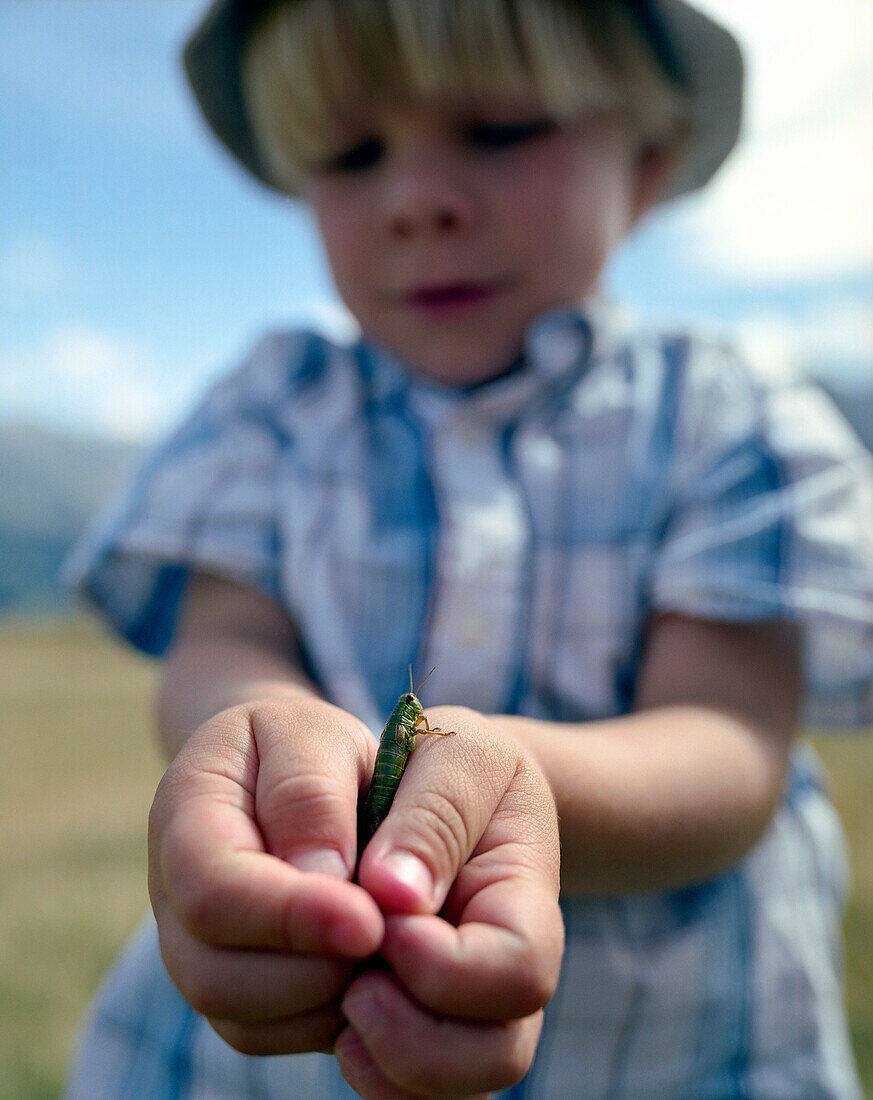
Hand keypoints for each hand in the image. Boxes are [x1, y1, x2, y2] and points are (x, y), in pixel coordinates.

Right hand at [147, 697, 382, 1053]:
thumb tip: (318, 877)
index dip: (288, 915)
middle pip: (214, 974)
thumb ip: (310, 793)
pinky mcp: (236, 993)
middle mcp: (173, 895)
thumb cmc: (310, 745)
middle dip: (313, 968)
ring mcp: (196, 951)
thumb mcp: (315, 734)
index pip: (211, 889)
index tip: (370, 920)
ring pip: (243, 1020)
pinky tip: (377, 971)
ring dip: (327, 999)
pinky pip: (273, 1037)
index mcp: (184, 811)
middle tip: (393, 937)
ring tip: (391, 947)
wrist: (296, 769)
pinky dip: (330, 1019)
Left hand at [336, 706, 563, 1098]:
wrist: (440, 788)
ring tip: (342, 997)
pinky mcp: (417, 1023)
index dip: (447, 966)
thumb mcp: (454, 751)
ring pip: (446, 1088)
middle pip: (496, 1056)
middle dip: (415, 1038)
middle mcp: (506, 970)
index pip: (520, 971)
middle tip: (356, 982)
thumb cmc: (448, 760)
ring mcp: (467, 1007)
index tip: (383, 919)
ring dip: (383, 1059)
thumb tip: (392, 894)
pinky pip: (401, 1085)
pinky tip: (331, 1012)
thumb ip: (433, 814)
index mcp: (527, 895)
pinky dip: (363, 1066)